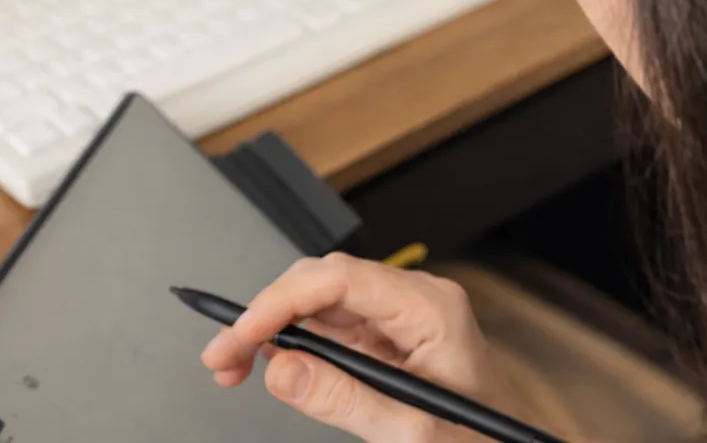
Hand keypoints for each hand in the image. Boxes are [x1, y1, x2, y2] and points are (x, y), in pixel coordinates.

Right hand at [200, 253, 533, 442]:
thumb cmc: (483, 442)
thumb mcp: (412, 431)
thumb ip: (343, 399)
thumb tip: (280, 369)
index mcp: (430, 308)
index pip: (339, 280)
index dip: (282, 301)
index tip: (243, 332)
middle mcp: (411, 299)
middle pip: (320, 282)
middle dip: (265, 315)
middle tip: (224, 356)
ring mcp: (396, 315)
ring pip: (316, 301)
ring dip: (270, 329)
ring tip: (233, 365)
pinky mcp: (383, 335)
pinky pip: (326, 326)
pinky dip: (290, 344)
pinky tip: (268, 364)